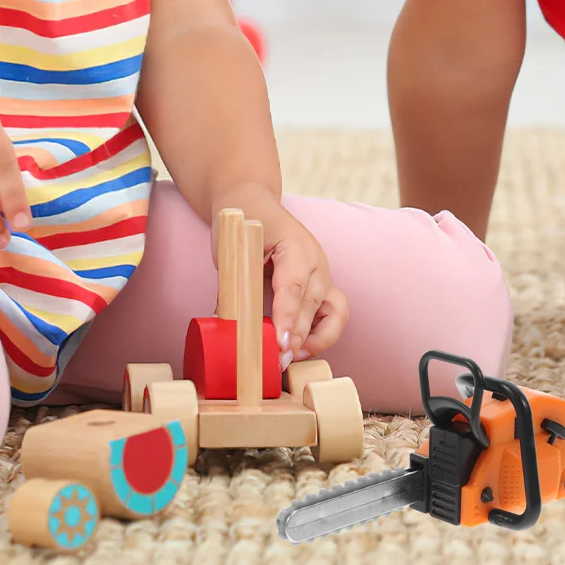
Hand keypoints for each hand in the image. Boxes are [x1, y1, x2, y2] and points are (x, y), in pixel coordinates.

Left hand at [222, 190, 348, 363]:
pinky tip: (302, 349)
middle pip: (313, 304)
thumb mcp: (232, 251)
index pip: (293, 286)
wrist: (253, 203)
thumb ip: (234, 287)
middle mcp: (316, 260)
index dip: (288, 317)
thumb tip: (230, 326)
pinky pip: (335, 313)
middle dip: (297, 337)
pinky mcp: (322, 286)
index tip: (280, 342)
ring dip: (318, 339)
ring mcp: (323, 274)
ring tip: (294, 358)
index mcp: (294, 245)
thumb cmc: (241, 224)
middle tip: (276, 362)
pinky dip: (323, 335)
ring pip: (335, 311)